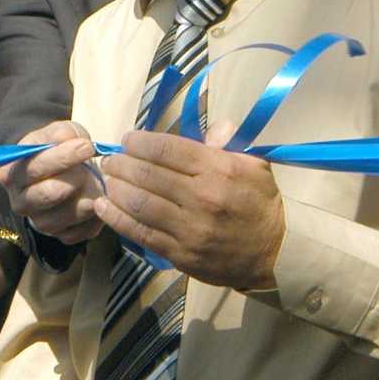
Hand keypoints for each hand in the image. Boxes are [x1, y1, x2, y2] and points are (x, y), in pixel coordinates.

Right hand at [0, 121, 102, 242]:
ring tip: (97, 182)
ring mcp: (39, 223)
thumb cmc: (58, 148)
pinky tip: (98, 199)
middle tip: (90, 167)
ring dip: (87, 197)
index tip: (87, 146)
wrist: (66, 171)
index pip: (34, 168)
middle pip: (47, 194)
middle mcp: (19, 203)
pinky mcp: (61, 236)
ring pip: (66, 215)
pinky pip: (81, 231)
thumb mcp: (59, 132)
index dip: (62, 157)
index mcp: (10, 174)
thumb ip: (61, 132)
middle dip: (74, 178)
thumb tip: (66, 137)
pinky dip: (96, 216)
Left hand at [95, 127, 284, 291]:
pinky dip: (115, 217)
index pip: (168, 149)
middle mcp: (202, 197)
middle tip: (111, 159)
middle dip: (122, 163)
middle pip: (147, 174)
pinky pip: (139, 232)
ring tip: (107, 178)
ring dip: (115, 187)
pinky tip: (102, 206)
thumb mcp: (255, 165)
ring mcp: (189, 228)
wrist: (276, 253)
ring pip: (139, 203)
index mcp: (219, 170)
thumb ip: (230, 143)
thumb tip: (215, 125)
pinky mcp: (180, 253)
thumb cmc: (261, 204)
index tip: (128, 140)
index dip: (140, 142)